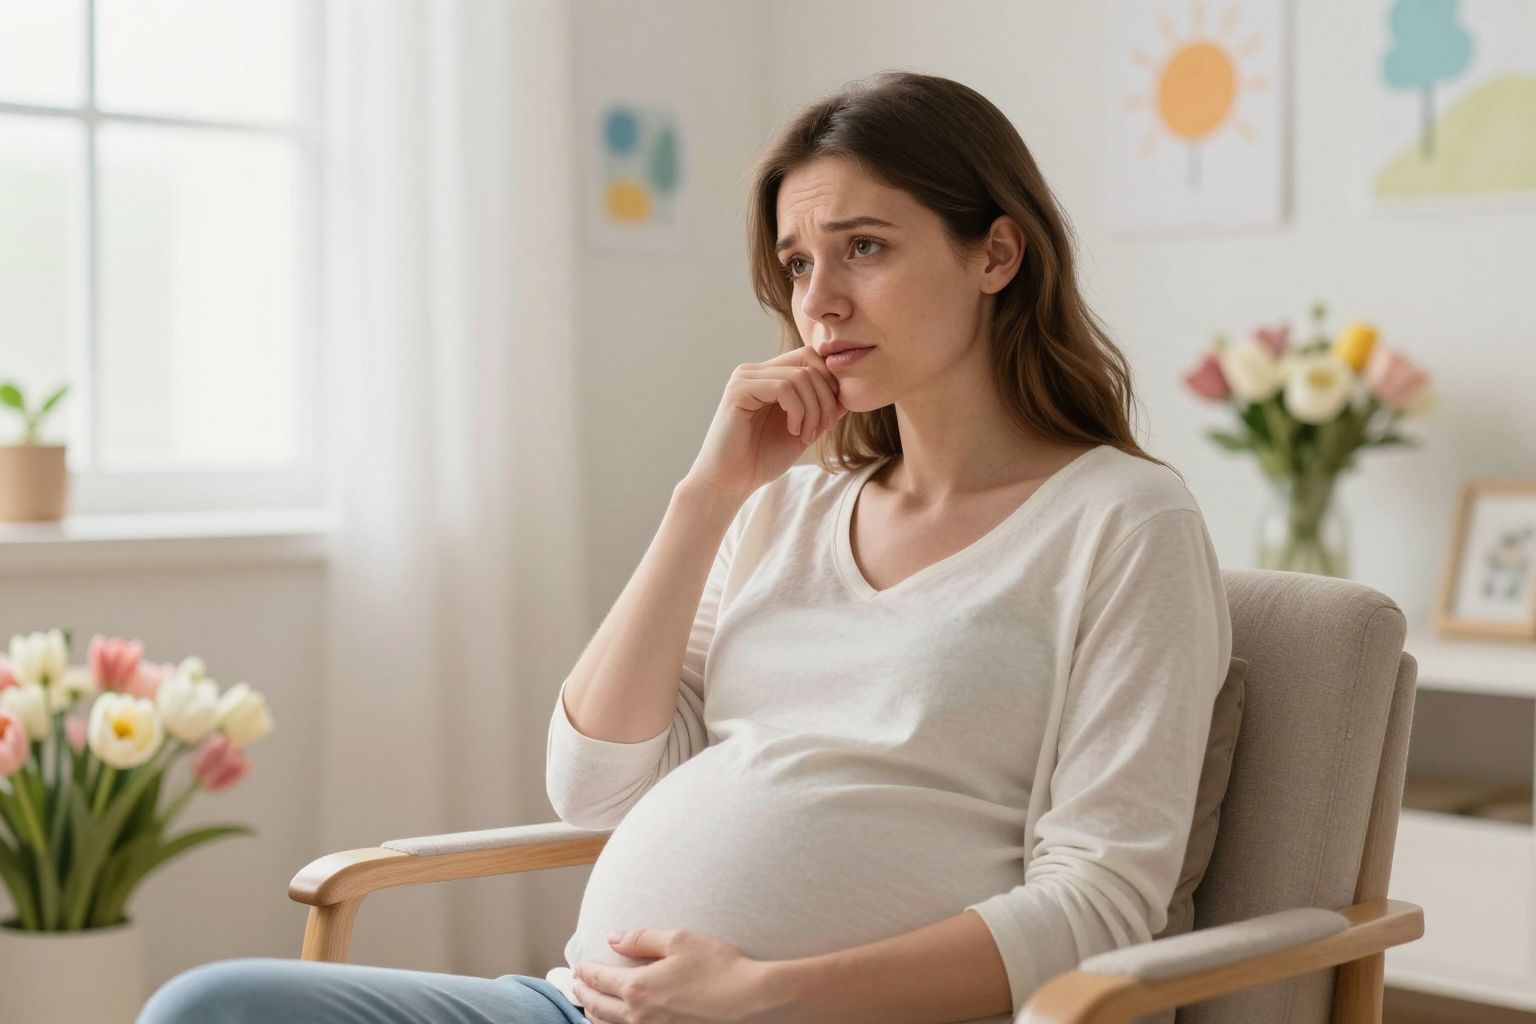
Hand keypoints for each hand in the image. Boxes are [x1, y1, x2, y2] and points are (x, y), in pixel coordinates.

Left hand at [572, 928, 787, 1023]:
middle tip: (575, 986)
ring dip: (594, 1015)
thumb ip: (642, 939)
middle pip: (597, 1006)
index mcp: (637, 986)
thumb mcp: (679, 940)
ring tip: (588, 1007)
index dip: (585, 971)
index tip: (578, 967)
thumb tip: (614, 938)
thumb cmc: (718, 968)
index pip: (599, 978)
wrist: (748, 1001)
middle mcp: (638, 1014)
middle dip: (583, 994)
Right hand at [683, 345, 847, 498]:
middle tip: (823, 429)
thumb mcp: (803, 431)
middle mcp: (756, 371)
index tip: (830, 420)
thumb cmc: (762, 459)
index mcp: (770, 376)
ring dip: (814, 409)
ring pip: (800, 376)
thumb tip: (848, 394)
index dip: (830, 384)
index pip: (810, 358)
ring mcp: (745, 378)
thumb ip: (823, 410)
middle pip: (809, 361)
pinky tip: (793, 431)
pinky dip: (797, 411)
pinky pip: (782, 387)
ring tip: (806, 436)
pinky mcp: (738, 391)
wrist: (730, 482)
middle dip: (826, 397)